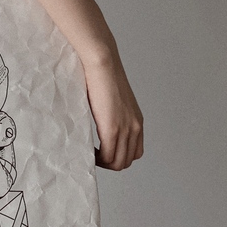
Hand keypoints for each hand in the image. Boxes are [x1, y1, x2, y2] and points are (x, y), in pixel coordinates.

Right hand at [81, 49, 143, 170]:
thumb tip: (102, 124)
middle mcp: (135, 127)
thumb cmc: (102, 76)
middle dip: (110, 162)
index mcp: (137, 121)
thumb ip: (113, 115)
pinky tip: (89, 150)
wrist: (102, 62)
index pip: (135, 152)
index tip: (102, 151)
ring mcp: (125, 129)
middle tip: (94, 154)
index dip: (118, 156)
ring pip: (118, 162)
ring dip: (103, 163)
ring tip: (91, 153)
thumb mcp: (113, 101)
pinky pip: (107, 156)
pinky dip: (98, 159)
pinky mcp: (112, 128)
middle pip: (126, 160)